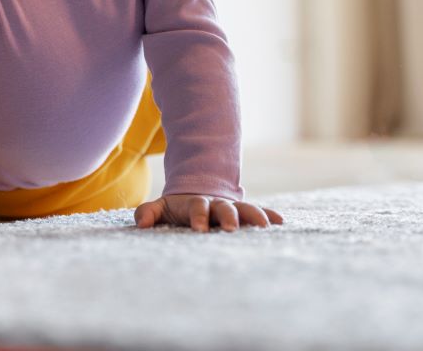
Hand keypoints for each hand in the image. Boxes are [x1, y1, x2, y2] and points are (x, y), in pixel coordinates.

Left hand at [134, 193, 282, 232]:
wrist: (198, 193)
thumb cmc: (178, 209)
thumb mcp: (161, 207)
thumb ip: (148, 212)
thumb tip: (141, 223)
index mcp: (196, 203)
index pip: (197, 208)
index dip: (198, 217)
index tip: (199, 229)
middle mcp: (217, 204)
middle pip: (224, 207)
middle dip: (228, 217)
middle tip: (230, 229)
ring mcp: (233, 208)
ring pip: (245, 209)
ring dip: (254, 217)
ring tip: (264, 228)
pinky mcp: (244, 214)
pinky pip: (259, 212)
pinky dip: (270, 216)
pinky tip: (281, 223)